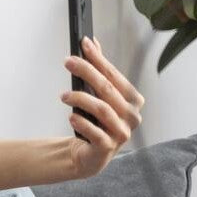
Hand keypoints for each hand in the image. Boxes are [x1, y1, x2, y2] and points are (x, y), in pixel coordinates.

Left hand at [60, 36, 144, 177]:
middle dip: (87, 72)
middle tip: (68, 62)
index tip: (84, 43)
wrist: (90, 154)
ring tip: (63, 95)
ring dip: (80, 98)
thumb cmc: (96, 120)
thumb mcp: (98, 95)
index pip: (114, 75)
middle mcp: (132, 115)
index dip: (98, 59)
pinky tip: (71, 116)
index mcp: (133, 99)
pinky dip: (81, 122)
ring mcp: (122, 133)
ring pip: (101, 109)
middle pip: (107, 89)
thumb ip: (98, 69)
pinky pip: (95, 132)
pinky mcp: (108, 148)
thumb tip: (91, 42)